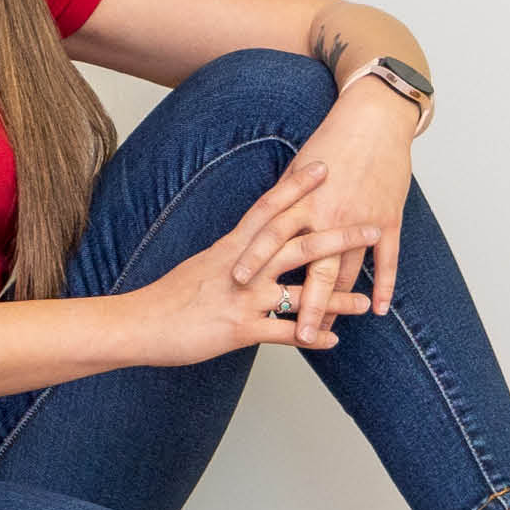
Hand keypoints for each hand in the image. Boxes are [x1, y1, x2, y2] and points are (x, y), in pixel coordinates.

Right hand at [134, 158, 379, 361]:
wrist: (137, 324)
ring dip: (337, 297)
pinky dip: (311, 336)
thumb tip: (255, 249)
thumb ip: (234, 257)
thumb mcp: (203, 266)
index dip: (297, 188)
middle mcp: (242, 269)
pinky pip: (284, 332)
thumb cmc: (167, 298)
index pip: (269, 209)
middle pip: (299, 245)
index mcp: (231, 248)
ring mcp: (243, 298)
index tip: (323, 168)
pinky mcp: (240, 329)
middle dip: (340, 235)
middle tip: (373, 225)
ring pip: (301, 291)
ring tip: (364, 300)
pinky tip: (332, 341)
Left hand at [261, 81, 421, 326]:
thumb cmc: (331, 142)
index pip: (272, 237)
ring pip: (348, 271)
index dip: (254, 260)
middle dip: (306, 305)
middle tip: (296, 335)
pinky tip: (378, 310)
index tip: (236, 285)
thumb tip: (259, 225)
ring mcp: (362, 221)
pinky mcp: (388, 220)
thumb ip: (281, 203)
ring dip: (338, 304)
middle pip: (315, 270)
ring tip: (327, 332)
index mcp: (302, 201)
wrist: (374, 121)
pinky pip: (387, 260)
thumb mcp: (296, 170)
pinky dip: (384, 286)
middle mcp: (330, 216)